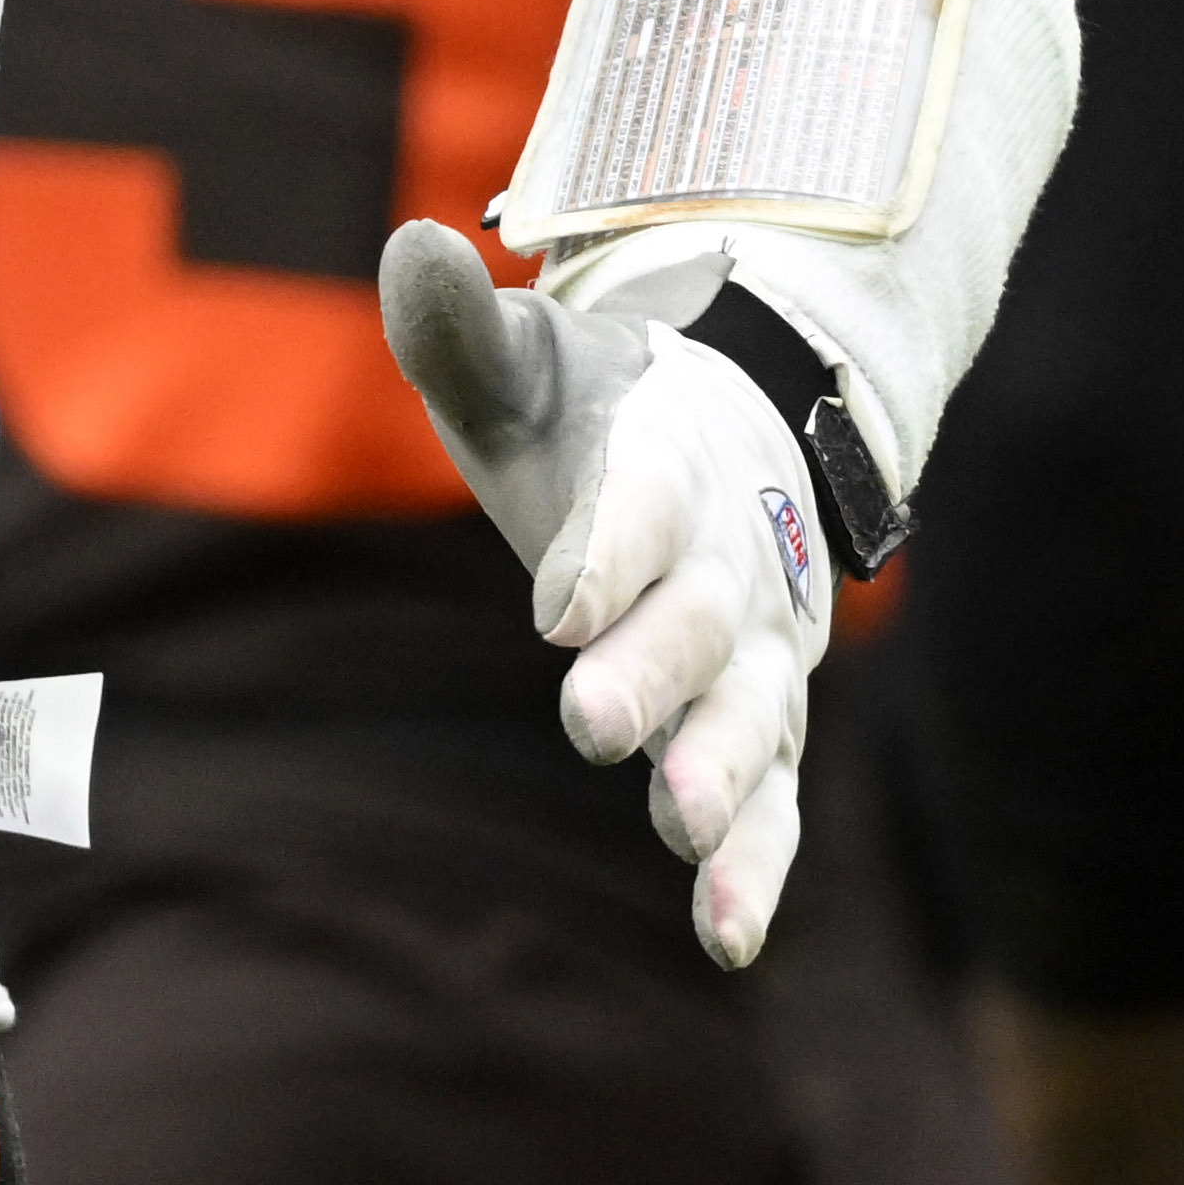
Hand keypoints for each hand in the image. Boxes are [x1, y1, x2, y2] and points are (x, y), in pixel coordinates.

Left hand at [380, 222, 830, 964]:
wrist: (731, 433)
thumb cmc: (595, 413)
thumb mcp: (528, 366)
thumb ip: (463, 329)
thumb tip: (409, 245)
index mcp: (669, 468)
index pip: (642, 509)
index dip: (605, 553)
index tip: (556, 603)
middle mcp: (730, 566)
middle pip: (697, 625)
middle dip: (651, 674)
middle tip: (595, 725)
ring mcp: (759, 653)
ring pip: (752, 721)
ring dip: (720, 777)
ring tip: (680, 830)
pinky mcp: (766, 722)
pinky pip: (774, 803)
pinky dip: (758, 868)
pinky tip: (726, 939)